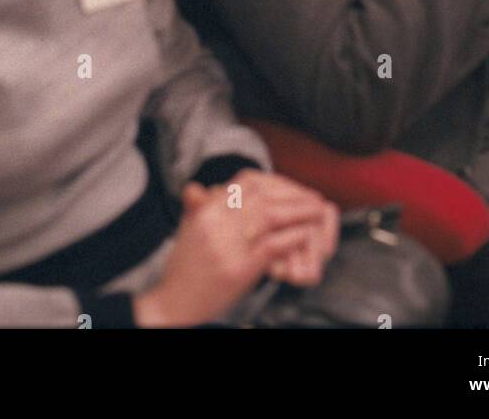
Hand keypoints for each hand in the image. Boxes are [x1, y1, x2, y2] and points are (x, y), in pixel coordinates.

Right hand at [133, 171, 337, 327]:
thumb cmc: (184, 270)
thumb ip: (199, 206)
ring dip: (299, 212)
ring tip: (317, 212)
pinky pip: (271, 246)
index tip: (292, 187)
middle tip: (313, 198)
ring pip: (270, 217)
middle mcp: (215, 223)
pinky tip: (305, 235)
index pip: (246, 183)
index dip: (275, 182)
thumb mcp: (188, 230)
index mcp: (206, 210)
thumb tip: (204, 186)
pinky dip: (292, 238)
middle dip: (293, 195)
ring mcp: (226, 246)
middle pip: (262, 197)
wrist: (171, 305)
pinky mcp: (238, 270)